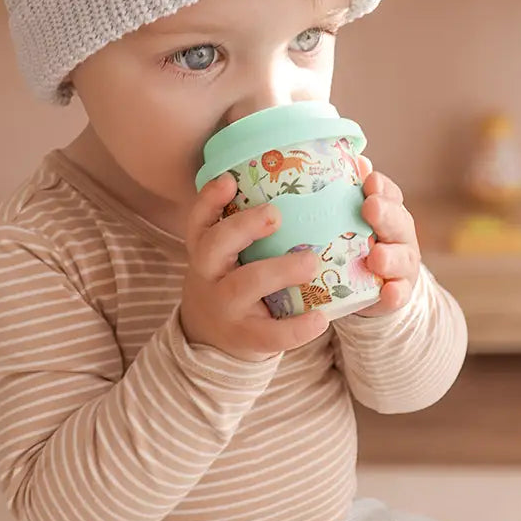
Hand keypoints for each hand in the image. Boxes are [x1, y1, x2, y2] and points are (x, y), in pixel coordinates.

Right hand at [180, 173, 328, 361]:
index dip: (209, 198)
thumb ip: (248, 223)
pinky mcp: (245, 337)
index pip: (199, 219)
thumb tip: (302, 182)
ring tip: (311, 261)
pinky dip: (297, 328)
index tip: (229, 180)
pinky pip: (270, 334)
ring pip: (244, 285)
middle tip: (276, 215)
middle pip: (214, 245)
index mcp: (205, 249)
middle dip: (244, 227)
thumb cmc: (232, 280)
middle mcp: (209, 275)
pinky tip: (322, 317)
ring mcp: (225, 307)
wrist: (211, 340)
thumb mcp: (226, 253)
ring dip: (279, 270)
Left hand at [355, 156, 420, 316]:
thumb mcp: (354, 218)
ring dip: (389, 256)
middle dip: (385, 214)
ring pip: (400, 259)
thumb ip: (352, 193)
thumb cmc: (359, 243)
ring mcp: (402, 266)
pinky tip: (387, 292)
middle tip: (371, 207)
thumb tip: (356, 160)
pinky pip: (399, 295)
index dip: (381, 187)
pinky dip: (394, 294)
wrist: (379, 288)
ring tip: (376, 256)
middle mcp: (400, 236)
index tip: (369, 181)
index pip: (390, 194)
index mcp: (389, 212)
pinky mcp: (398, 294)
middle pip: (397, 222)